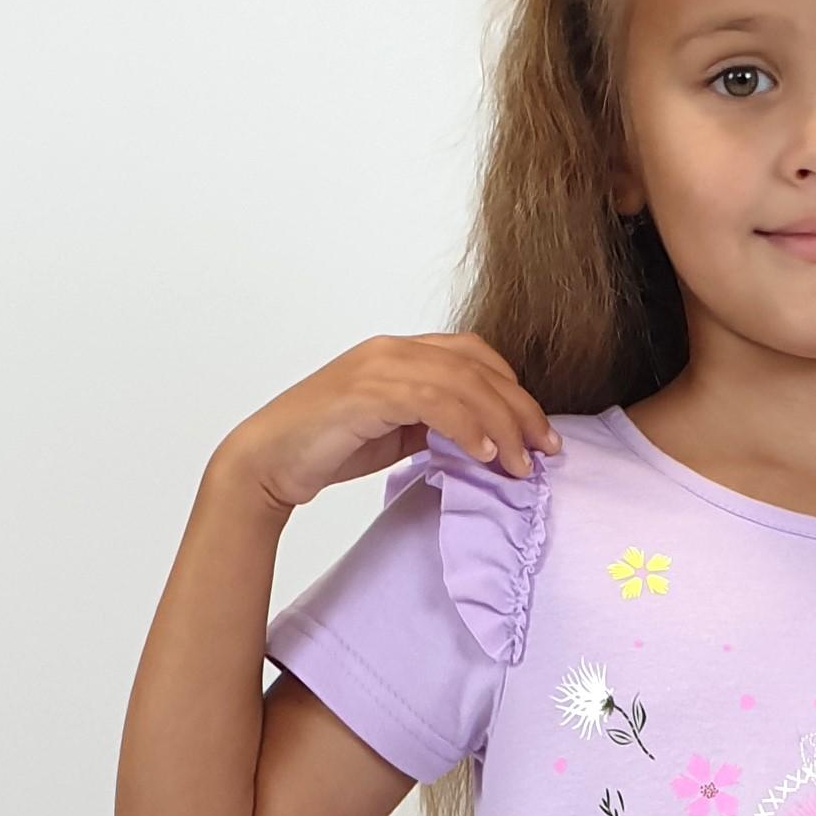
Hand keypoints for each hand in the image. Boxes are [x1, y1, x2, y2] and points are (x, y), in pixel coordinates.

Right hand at [214, 333, 560, 514]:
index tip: (540, 435)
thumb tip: (482, 441)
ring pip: (463, 384)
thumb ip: (434, 424)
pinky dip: (467, 428)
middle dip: (521, 411)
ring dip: (502, 426)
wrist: (267, 460)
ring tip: (522, 466)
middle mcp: (393, 350)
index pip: (475, 357)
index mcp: (400, 353)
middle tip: (547, 452)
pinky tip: (486, 456)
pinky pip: (433, 403)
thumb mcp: (395, 432)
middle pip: (479, 368)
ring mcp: (379, 367)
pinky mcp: (367, 393)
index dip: (515, 392)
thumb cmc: (327, 447)